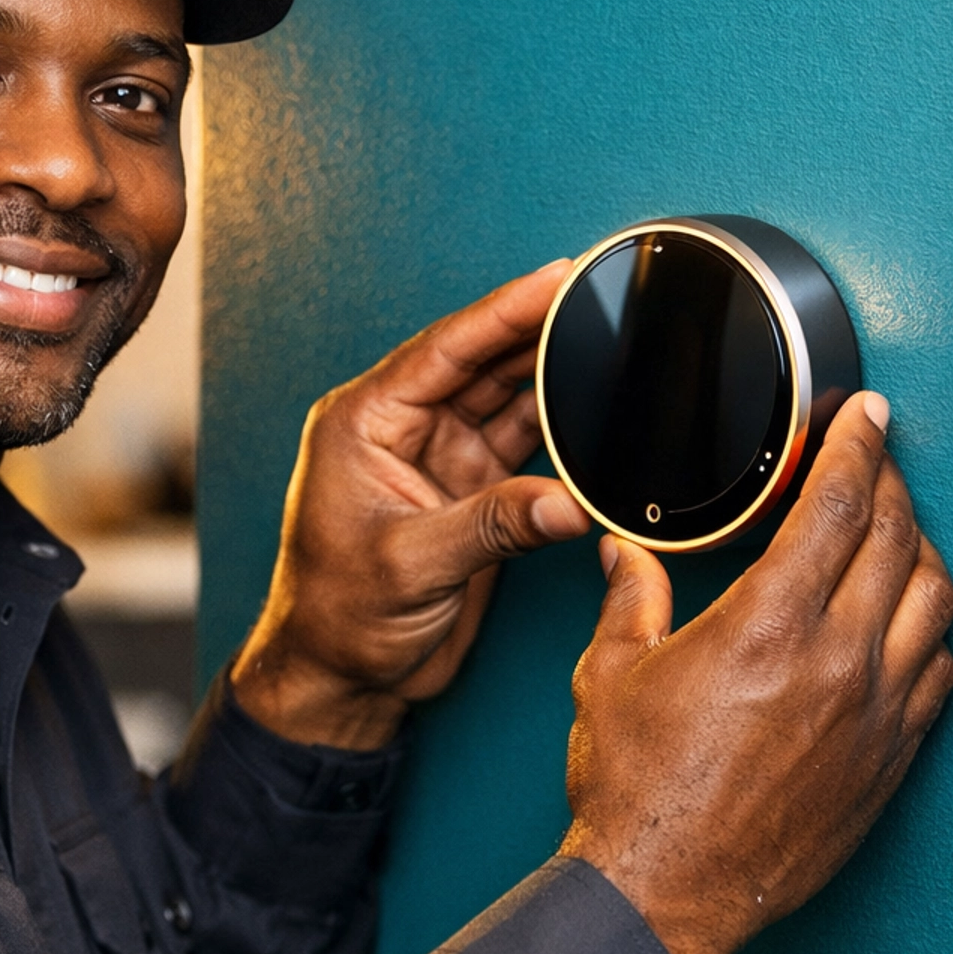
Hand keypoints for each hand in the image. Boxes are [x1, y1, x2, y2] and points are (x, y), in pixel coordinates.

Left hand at [230, 263, 590, 748]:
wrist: (340, 677)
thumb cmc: (340, 618)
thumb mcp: (414, 566)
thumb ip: (493, 527)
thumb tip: (569, 504)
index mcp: (363, 422)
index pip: (445, 347)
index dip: (504, 309)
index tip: (558, 276)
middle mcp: (400, 429)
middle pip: (481, 361)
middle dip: (539, 329)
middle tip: (601, 294)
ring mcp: (438, 459)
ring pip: (507, 398)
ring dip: (555, 376)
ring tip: (612, 340)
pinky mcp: (468, 493)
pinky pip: (523, 445)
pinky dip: (561, 432)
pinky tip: (598, 413)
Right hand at [561, 394, 952, 953]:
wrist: (666, 891)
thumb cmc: (636, 792)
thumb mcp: (609, 674)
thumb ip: (630, 599)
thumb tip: (627, 555)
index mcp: (768, 626)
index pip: (839, 506)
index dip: (858, 447)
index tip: (867, 418)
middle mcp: (838, 662)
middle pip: (898, 541)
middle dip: (891, 486)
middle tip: (875, 464)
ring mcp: (875, 714)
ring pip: (934, 603)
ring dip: (920, 555)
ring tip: (894, 537)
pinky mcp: (889, 761)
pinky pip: (938, 676)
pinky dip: (928, 634)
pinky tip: (902, 626)